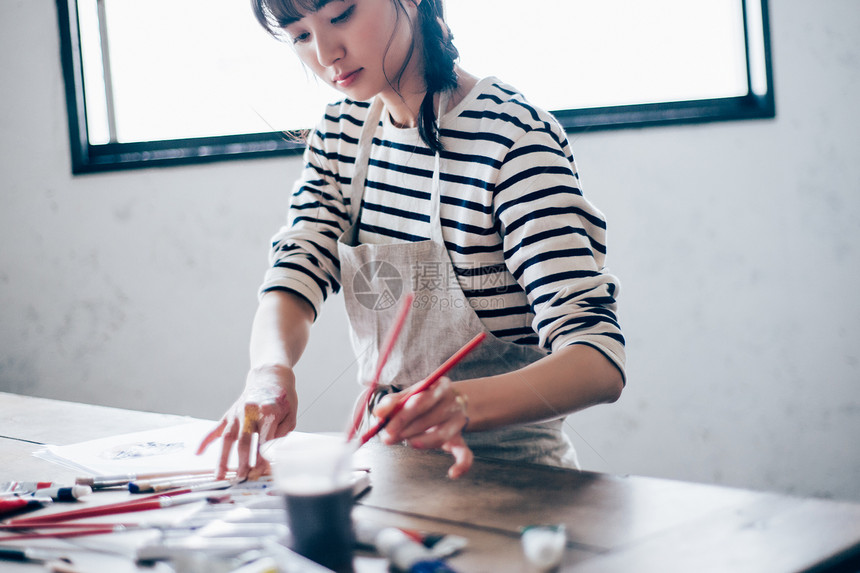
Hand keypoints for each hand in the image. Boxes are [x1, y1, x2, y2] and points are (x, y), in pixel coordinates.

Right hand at [197, 364, 297, 479]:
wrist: (270, 376)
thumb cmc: (284, 398)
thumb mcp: (291, 414)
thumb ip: (283, 432)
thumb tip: (272, 452)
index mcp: (268, 412)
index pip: (264, 440)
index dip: (262, 457)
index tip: (260, 472)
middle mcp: (250, 412)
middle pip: (244, 441)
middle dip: (242, 461)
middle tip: (242, 478)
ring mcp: (237, 413)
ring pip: (228, 438)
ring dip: (223, 458)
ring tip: (219, 476)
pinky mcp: (229, 414)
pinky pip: (215, 428)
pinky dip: (206, 440)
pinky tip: (197, 453)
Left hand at [372, 376, 472, 478]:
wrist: (447, 404)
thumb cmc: (422, 400)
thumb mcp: (407, 395)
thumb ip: (391, 403)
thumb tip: (378, 414)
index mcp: (441, 386)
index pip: (421, 400)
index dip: (402, 416)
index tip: (387, 428)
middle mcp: (453, 402)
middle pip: (431, 417)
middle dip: (407, 430)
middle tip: (389, 438)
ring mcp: (459, 422)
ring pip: (443, 435)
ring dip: (422, 442)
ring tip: (408, 443)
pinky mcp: (461, 440)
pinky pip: (466, 454)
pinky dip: (462, 465)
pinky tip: (452, 473)